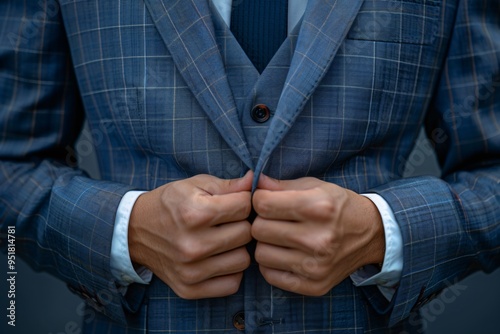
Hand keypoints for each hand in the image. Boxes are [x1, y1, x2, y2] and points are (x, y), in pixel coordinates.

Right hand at [128, 172, 252, 298]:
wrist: (136, 231)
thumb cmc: (171, 203)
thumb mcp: (196, 185)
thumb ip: (230, 185)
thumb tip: (258, 181)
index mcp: (195, 214)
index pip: (245, 206)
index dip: (243, 200)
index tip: (234, 202)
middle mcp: (193, 245)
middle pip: (246, 234)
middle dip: (241, 223)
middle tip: (228, 221)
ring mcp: (190, 270)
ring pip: (243, 260)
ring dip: (237, 249)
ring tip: (223, 240)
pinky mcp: (189, 289)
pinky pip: (232, 284)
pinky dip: (230, 271)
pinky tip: (219, 258)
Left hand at [252, 174, 384, 295]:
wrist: (371, 234)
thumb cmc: (337, 206)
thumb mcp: (314, 186)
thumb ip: (280, 185)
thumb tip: (253, 182)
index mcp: (318, 208)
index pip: (263, 204)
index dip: (258, 200)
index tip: (266, 201)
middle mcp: (318, 239)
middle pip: (259, 230)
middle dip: (261, 221)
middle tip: (273, 220)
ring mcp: (317, 266)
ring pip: (261, 254)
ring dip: (265, 244)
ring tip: (279, 237)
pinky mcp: (314, 286)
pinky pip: (270, 276)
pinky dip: (271, 264)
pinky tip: (283, 254)